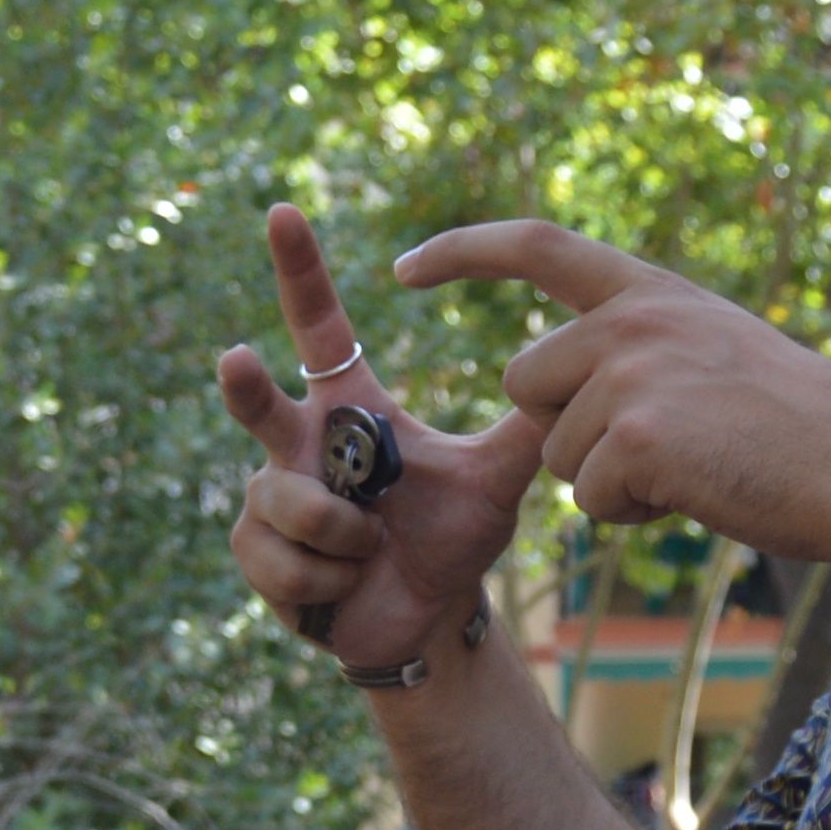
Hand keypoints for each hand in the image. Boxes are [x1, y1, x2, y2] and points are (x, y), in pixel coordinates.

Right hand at [219, 209, 547, 678]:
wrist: (426, 617)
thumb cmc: (453, 538)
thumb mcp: (496, 478)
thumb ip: (532, 424)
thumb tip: (594, 363)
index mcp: (349, 408)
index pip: (319, 327)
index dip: (300, 270)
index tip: (285, 212)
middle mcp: (299, 443)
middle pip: (258, 402)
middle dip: (245, 385)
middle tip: (236, 358)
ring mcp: (269, 496)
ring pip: (294, 503)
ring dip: (346, 537)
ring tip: (372, 550)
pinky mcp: (255, 550)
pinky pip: (287, 556)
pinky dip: (329, 577)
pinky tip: (346, 582)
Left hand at [397, 218, 830, 564]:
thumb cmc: (798, 428)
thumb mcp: (712, 355)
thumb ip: (636, 354)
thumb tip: (555, 400)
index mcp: (652, 292)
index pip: (536, 245)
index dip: (462, 251)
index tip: (406, 266)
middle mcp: (634, 319)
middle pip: (524, 384)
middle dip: (565, 430)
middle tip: (662, 444)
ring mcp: (633, 375)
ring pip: (555, 454)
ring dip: (609, 481)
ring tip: (697, 465)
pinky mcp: (637, 438)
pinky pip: (590, 498)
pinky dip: (634, 514)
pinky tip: (698, 492)